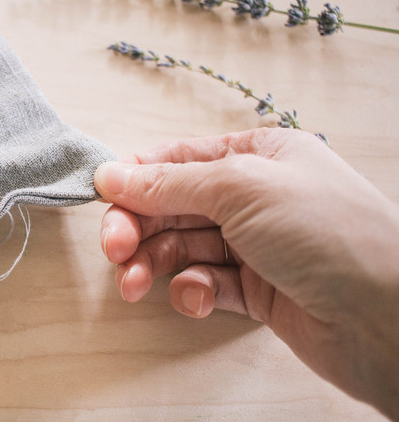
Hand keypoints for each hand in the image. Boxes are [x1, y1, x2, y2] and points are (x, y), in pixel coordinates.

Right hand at [94, 128, 398, 418]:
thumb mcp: (240, 187)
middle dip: (139, 227)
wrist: (390, 317)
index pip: (179, 160)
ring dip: (154, 264)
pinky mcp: (258, 290)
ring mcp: (256, 244)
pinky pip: (207, 283)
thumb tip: (109, 173)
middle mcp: (255, 196)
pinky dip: (194, 291)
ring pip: (183, 247)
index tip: (103, 198)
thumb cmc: (325, 231)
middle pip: (174, 206)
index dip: (137, 178)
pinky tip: (199, 299)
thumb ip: (169, 183)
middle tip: (116, 251)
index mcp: (257, 154)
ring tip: (136, 286)